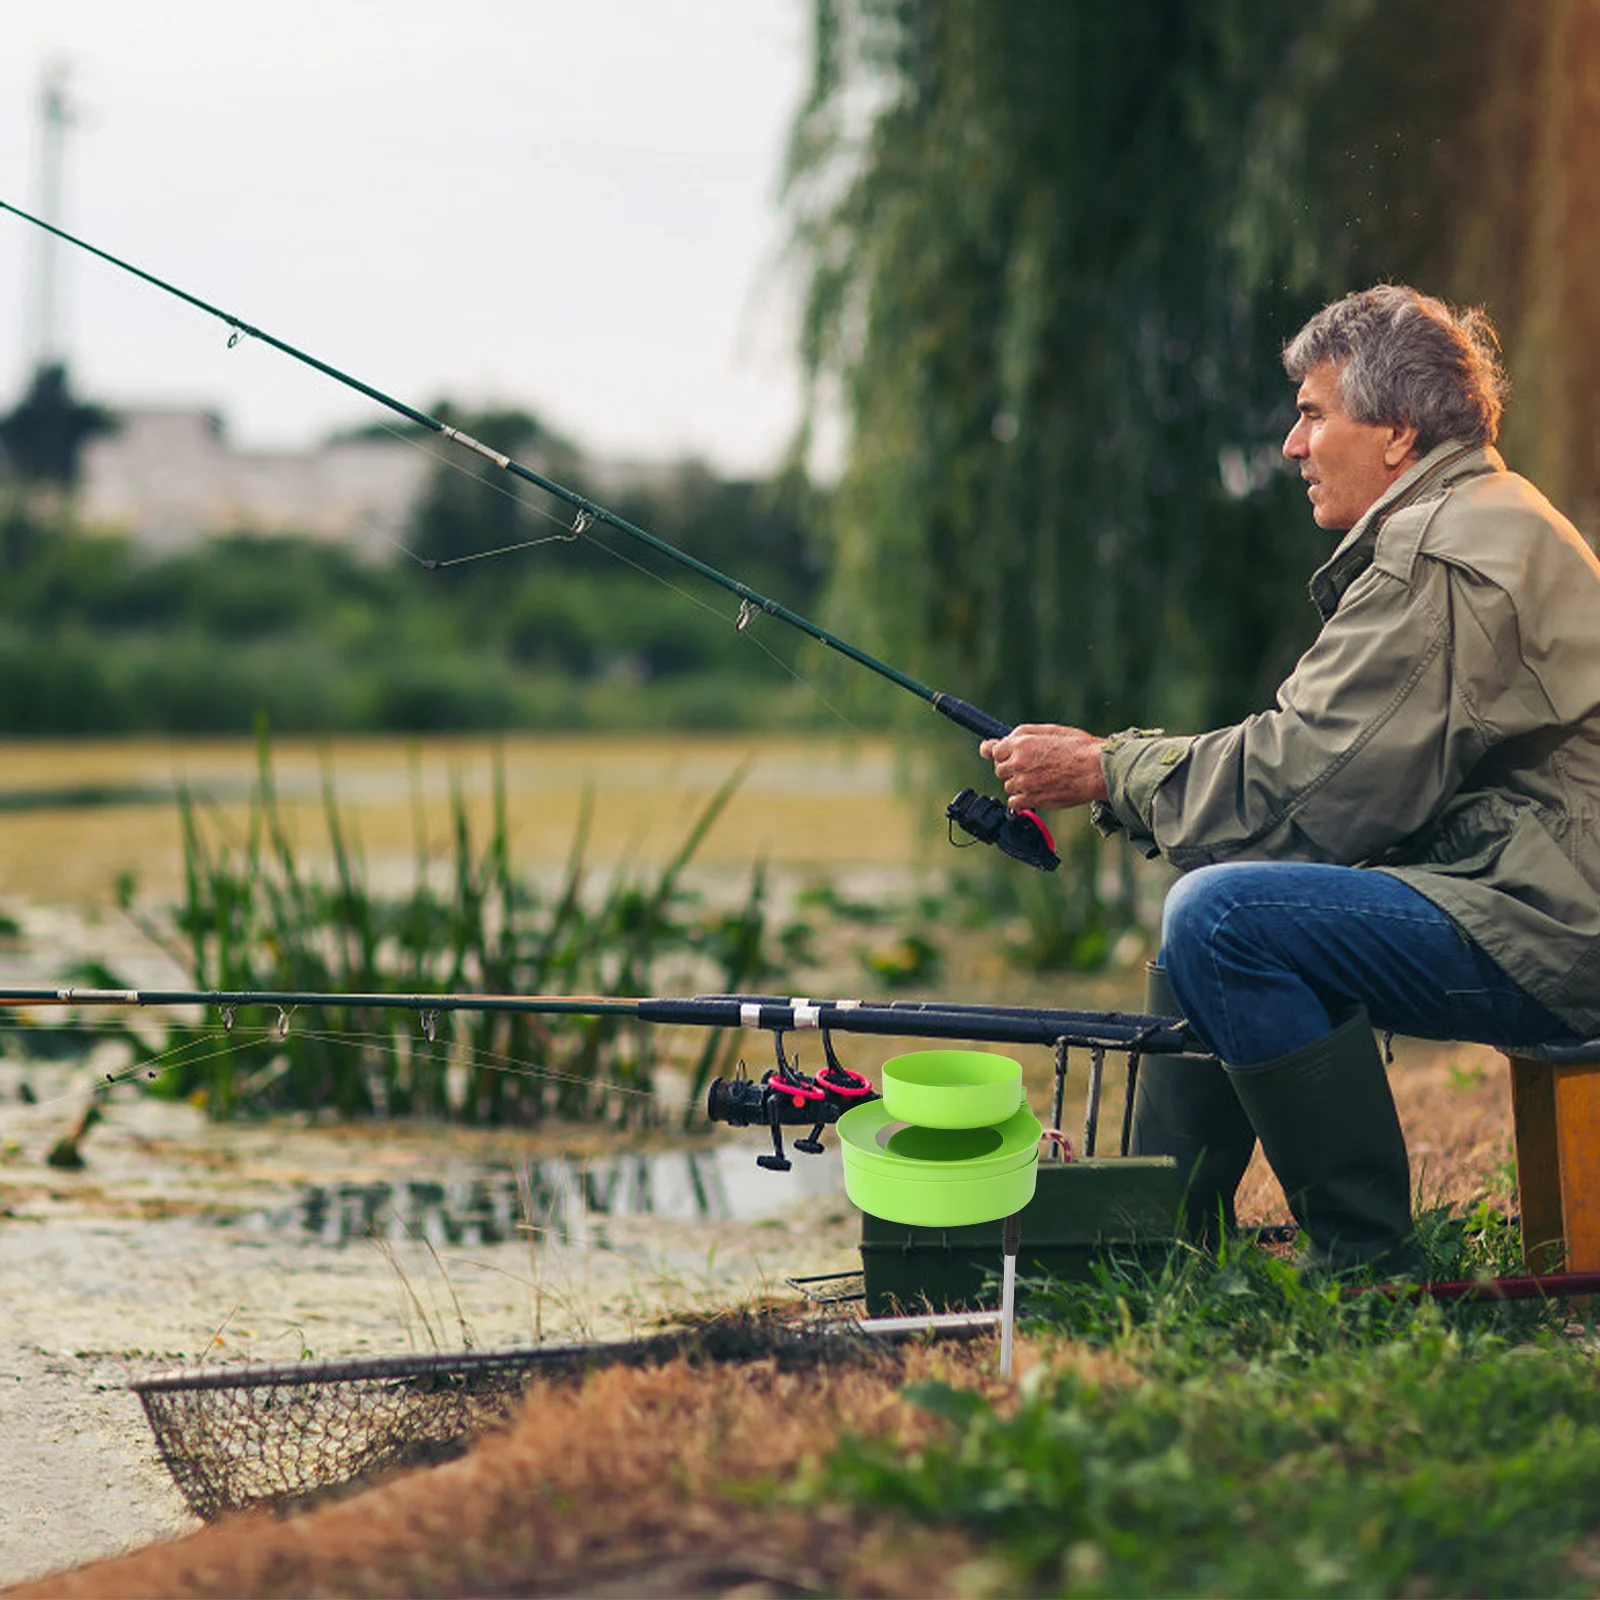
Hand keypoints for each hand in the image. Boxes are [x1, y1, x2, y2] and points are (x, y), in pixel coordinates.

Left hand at [978, 723, 1108, 811]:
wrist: (1096, 770)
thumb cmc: (1079, 748)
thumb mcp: (1050, 730)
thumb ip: (1023, 735)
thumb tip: (1003, 739)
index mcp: (1022, 743)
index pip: (994, 750)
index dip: (1001, 752)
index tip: (1003, 755)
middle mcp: (1019, 763)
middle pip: (1000, 769)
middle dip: (1012, 768)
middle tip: (1031, 766)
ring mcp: (1024, 783)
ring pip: (1009, 786)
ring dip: (1019, 784)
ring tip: (1040, 778)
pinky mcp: (1032, 800)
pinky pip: (1014, 803)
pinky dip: (1022, 799)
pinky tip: (1036, 792)